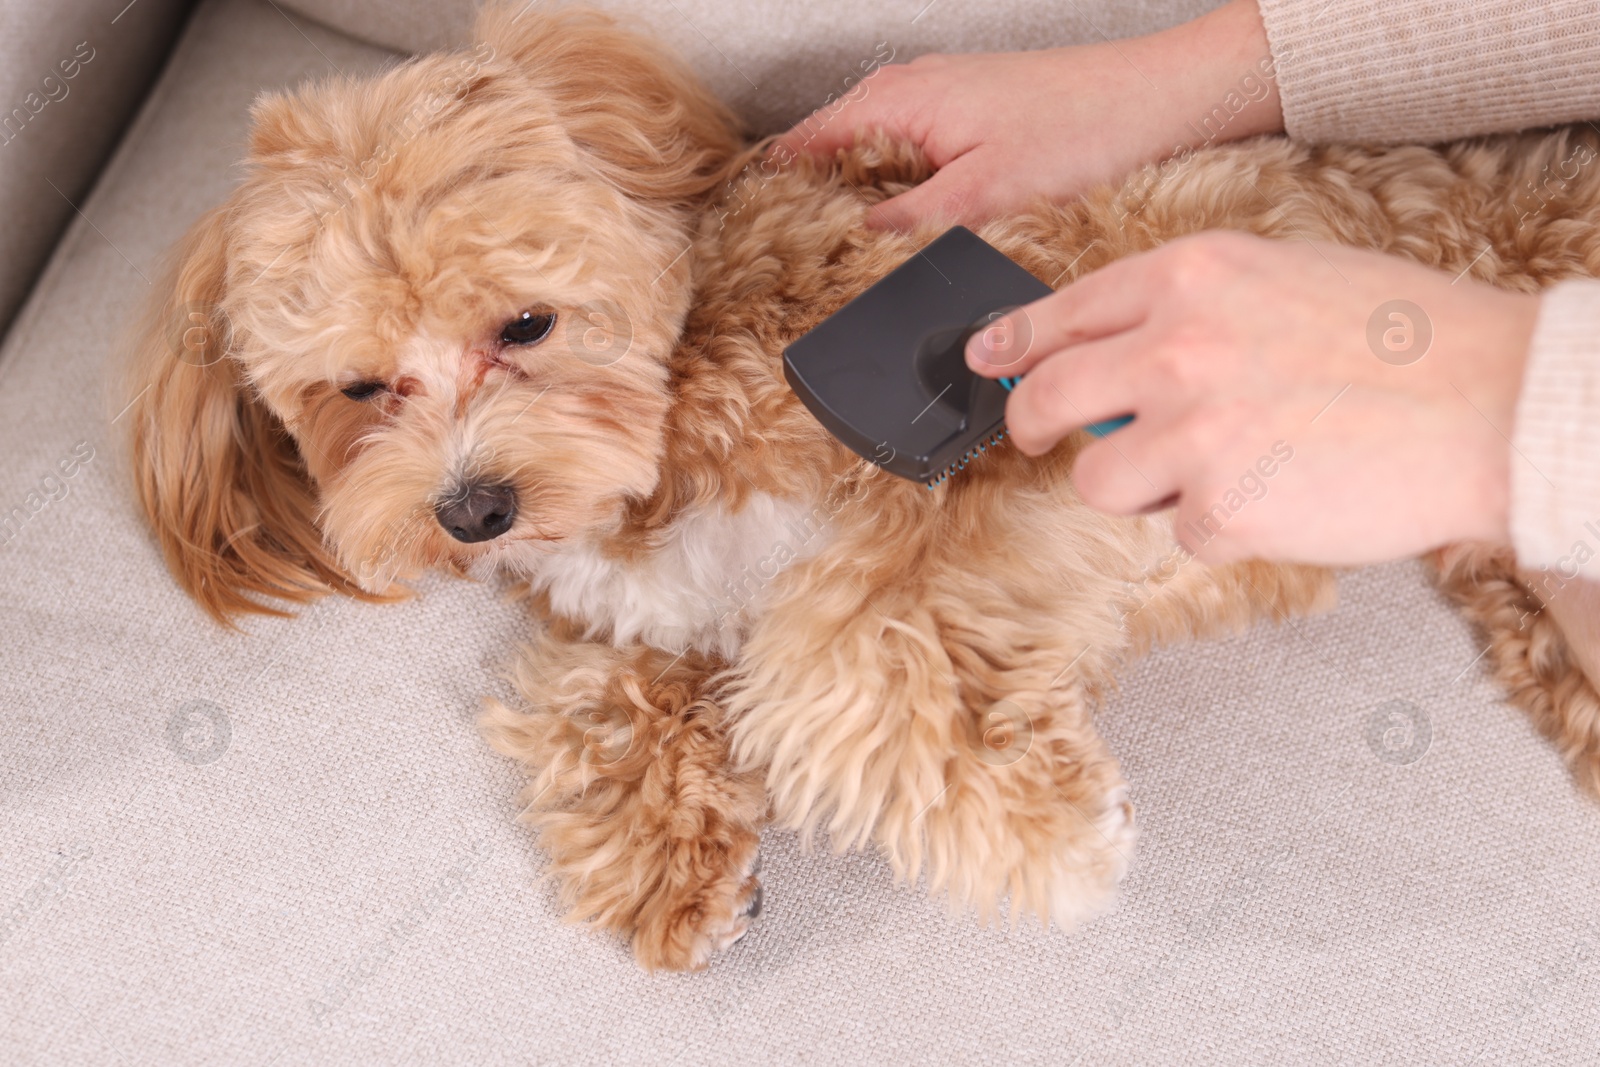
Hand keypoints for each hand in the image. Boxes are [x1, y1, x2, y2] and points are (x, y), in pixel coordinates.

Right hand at [772, 0, 1282, 230]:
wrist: (1167, 99)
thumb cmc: (1088, 129)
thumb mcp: (985, 194)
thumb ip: (909, 225)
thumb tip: (855, 252)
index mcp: (896, 100)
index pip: (800, 147)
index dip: (772, 197)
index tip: (752, 247)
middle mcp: (909, 92)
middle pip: (828, 155)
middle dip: (810, 208)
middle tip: (796, 270)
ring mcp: (940, 103)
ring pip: (870, 161)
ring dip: (857, 206)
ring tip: (845, 263)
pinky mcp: (972, 121)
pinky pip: (909, 162)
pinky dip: (898, 196)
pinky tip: (909, 236)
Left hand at [965, 232, 1541, 565]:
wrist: (1494, 404)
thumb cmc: (1404, 340)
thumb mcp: (1280, 276)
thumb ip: (1186, 308)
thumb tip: (1108, 346)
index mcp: (1190, 278)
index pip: (1060, 314)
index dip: (1012, 344)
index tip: (987, 360)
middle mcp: (1176, 349)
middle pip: (1047, 399)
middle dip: (1030, 425)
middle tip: (1038, 437)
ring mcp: (1193, 433)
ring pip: (1098, 481)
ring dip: (1138, 486)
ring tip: (1216, 469)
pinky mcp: (1221, 512)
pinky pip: (1180, 532)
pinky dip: (1219, 526)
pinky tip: (1277, 494)